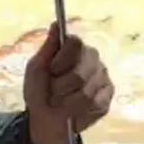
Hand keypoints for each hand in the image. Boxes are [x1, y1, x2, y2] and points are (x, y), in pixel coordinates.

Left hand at [23, 23, 113, 143]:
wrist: (46, 119)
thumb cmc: (40, 90)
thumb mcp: (36, 70)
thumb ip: (47, 48)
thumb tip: (55, 24)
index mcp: (75, 48)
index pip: (75, 44)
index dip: (61, 61)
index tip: (51, 72)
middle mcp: (93, 59)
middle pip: (80, 72)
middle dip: (60, 87)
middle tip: (51, 93)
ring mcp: (103, 78)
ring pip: (86, 92)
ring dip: (66, 102)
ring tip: (59, 103)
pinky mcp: (107, 98)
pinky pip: (95, 104)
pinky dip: (78, 111)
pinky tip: (72, 111)